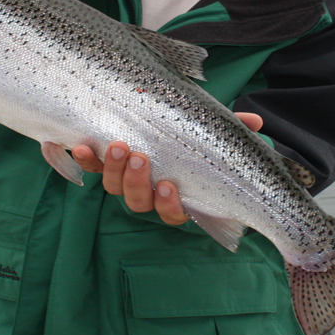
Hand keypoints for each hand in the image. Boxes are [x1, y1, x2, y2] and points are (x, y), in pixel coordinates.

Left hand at [71, 112, 262, 225]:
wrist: (163, 124)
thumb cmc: (194, 139)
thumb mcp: (214, 134)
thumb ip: (232, 130)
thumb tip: (255, 122)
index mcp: (176, 194)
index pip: (173, 212)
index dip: (169, 204)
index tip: (169, 185)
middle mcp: (148, 193)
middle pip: (139, 201)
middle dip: (137, 181)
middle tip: (139, 156)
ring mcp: (123, 180)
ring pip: (115, 188)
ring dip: (114, 170)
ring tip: (117, 146)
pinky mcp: (103, 163)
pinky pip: (90, 169)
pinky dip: (83, 160)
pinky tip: (79, 147)